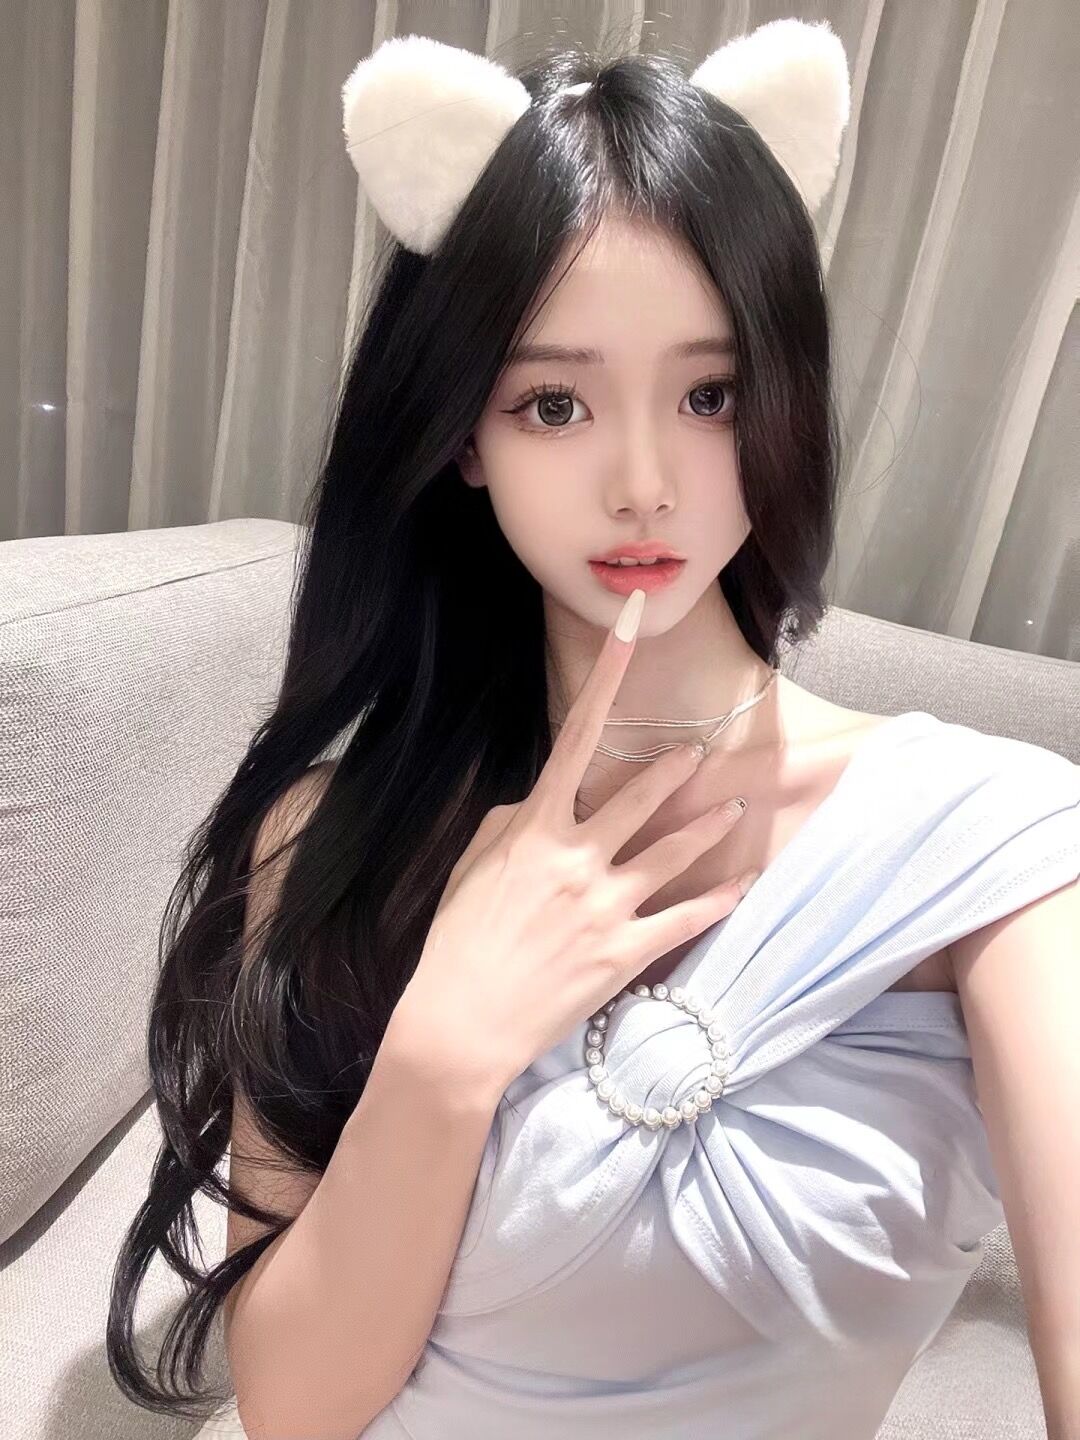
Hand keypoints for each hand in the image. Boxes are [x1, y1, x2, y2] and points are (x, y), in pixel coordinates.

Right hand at [390, 591, 752, 1095]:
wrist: (460, 1025)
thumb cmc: (457, 943)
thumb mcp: (470, 869)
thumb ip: (509, 824)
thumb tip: (538, 801)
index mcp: (535, 828)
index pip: (573, 735)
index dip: (606, 676)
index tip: (630, 630)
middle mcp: (577, 857)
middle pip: (639, 795)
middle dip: (674, 769)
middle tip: (702, 751)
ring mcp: (605, 905)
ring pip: (673, 852)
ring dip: (708, 826)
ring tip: (736, 807)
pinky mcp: (625, 952)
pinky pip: (684, 919)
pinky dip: (718, 902)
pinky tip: (744, 885)